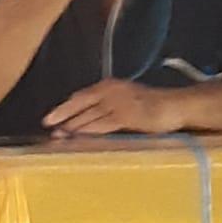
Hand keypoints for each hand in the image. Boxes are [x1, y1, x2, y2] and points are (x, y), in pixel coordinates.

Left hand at [42, 79, 183, 136]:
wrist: (174, 106)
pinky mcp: (126, 116)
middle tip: (47, 127)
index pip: (81, 97)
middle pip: (80, 103)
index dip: (64, 108)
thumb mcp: (126, 100)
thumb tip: (86, 120)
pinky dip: (88, 131)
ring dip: (72, 127)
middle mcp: (110, 91)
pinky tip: (78, 137)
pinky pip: (102, 125)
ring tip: (58, 136)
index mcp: (109, 86)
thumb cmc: (151, 106)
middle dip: (62, 116)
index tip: (49, 118)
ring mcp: (118, 103)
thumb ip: (107, 107)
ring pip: (89, 116)